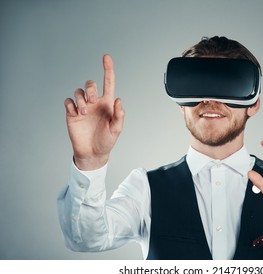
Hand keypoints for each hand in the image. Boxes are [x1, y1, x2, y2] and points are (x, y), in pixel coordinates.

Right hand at [64, 54, 124, 169]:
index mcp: (107, 104)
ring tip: (83, 112)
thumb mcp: (116, 130)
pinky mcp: (72, 113)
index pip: (108, 83)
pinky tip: (75, 114)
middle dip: (90, 89)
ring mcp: (83, 107)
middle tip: (91, 101)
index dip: (108, 69)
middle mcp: (95, 103)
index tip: (106, 57)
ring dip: (80, 99)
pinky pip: (68, 101)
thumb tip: (119, 100)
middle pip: (90, 84)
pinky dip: (71, 104)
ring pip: (78, 91)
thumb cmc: (106, 141)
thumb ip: (119, 115)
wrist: (93, 153)